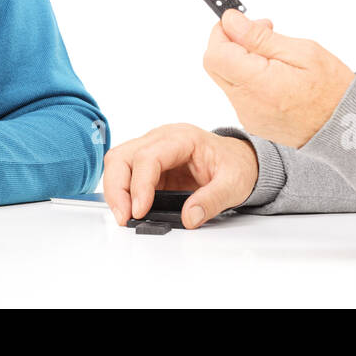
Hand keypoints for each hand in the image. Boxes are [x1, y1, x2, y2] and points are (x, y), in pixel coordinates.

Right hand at [102, 123, 258, 228]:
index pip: (148, 156)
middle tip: (125, 217)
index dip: (140, 184)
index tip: (140, 210)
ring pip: (117, 163)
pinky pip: (125, 175)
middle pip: (122, 156)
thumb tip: (189, 217)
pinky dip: (122, 193)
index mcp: (182, 138)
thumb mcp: (234, 184)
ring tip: (125, 216)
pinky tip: (130, 210)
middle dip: (117, 188)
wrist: (239, 160)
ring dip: (115, 191)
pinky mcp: (148, 166)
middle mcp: (161, 139)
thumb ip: (212, 200)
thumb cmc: (235, 165)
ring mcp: (152, 150)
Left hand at [203, 8, 355, 148]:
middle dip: (230, 43)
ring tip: (275, 55)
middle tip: (262, 33)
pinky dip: (248, 77)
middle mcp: (247, 104)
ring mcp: (247, 115)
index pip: (215, 55)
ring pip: (226, 77)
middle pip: (215, 66)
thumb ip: (260, 37)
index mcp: (260, 85)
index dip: (223, 33)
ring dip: (241, 59)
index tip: (241, 23)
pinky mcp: (252, 121)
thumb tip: (230, 21)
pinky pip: (238, 92)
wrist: (346, 129)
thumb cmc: (332, 90)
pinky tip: (274, 74)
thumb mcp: (302, 52)